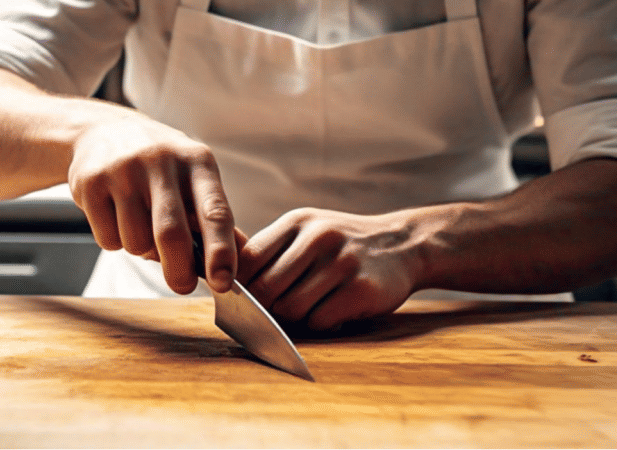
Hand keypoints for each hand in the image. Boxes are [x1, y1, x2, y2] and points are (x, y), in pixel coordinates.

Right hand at [68, 115, 236, 293]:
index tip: (223, 281)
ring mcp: (123, 170)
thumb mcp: (194, 177)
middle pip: (171, 233)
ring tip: (141, 229)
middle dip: (179, 271)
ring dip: (141, 252)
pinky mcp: (91, 182)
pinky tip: (116, 218)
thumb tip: (246, 261)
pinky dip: (115, 242)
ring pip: (136, 242)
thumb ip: (216, 218)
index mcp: (197, 161)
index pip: (214, 211)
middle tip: (182, 286)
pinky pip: (108, 239)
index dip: (220, 251)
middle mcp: (162, 161)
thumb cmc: (160, 166)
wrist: (103, 130)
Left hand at [237, 208, 421, 330]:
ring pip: (290, 309)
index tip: (242, 298)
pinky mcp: (362, 289)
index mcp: (297, 222)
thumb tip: (221, 278)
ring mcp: (342, 263)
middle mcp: (319, 237)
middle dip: (263, 309)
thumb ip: (270, 250)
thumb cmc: (341, 246)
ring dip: (293, 319)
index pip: (249, 259)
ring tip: (307, 308)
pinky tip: (331, 311)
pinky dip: (319, 324)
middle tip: (273, 313)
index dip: (239, 285)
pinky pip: (319, 321)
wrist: (403, 245)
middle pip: (266, 289)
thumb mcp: (306, 231)